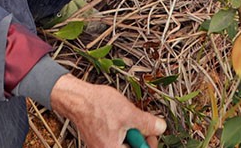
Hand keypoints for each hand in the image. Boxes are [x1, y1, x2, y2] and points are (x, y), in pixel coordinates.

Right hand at [50, 75, 164, 147]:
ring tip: (127, 117)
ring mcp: (103, 147)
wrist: (78, 98)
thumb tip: (161, 128)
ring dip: (131, 131)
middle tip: (140, 121)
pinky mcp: (101, 141)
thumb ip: (147, 124)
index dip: (148, 143)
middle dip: (139, 135)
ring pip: (126, 143)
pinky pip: (118, 139)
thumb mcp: (128, 113)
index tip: (152, 133)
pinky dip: (123, 129)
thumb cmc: (98, 106)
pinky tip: (119, 118)